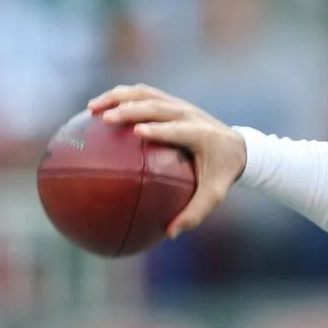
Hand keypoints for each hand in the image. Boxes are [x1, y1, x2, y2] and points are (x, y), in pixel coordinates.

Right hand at [88, 84, 247, 237]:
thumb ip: (195, 213)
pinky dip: (120, 97)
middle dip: (132, 110)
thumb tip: (170, 233)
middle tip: (106, 120)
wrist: (236, 146)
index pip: (178, 129)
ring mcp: (179, 105)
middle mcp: (189, 114)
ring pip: (146, 94)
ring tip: (91, 109)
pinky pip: (143, 94)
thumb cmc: (221, 173)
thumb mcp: (214, 195)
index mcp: (201, 135)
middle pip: (158, 106)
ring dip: (118, 97)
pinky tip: (97, 109)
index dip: (160, 129)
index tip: (137, 133)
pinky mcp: (171, 101)